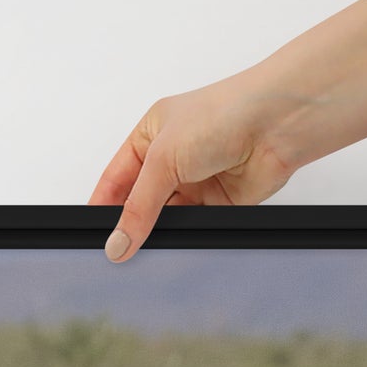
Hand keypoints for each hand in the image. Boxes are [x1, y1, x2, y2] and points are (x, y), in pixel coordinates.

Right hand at [88, 77, 297, 263]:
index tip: (93, 233)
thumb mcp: (163, 158)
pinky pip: (192, 228)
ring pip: (165, 219)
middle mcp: (171, 158)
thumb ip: (138, 206)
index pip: (115, 177)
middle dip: (129, 225)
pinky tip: (173, 246)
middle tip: (116, 251)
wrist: (274, 125)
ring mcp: (195, 182)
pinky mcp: (217, 204)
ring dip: (156, 234)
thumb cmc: (222, 115)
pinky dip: (183, 238)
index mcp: (150, 135)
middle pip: (139, 202)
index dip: (102, 205)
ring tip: (142, 252)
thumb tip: (118, 241)